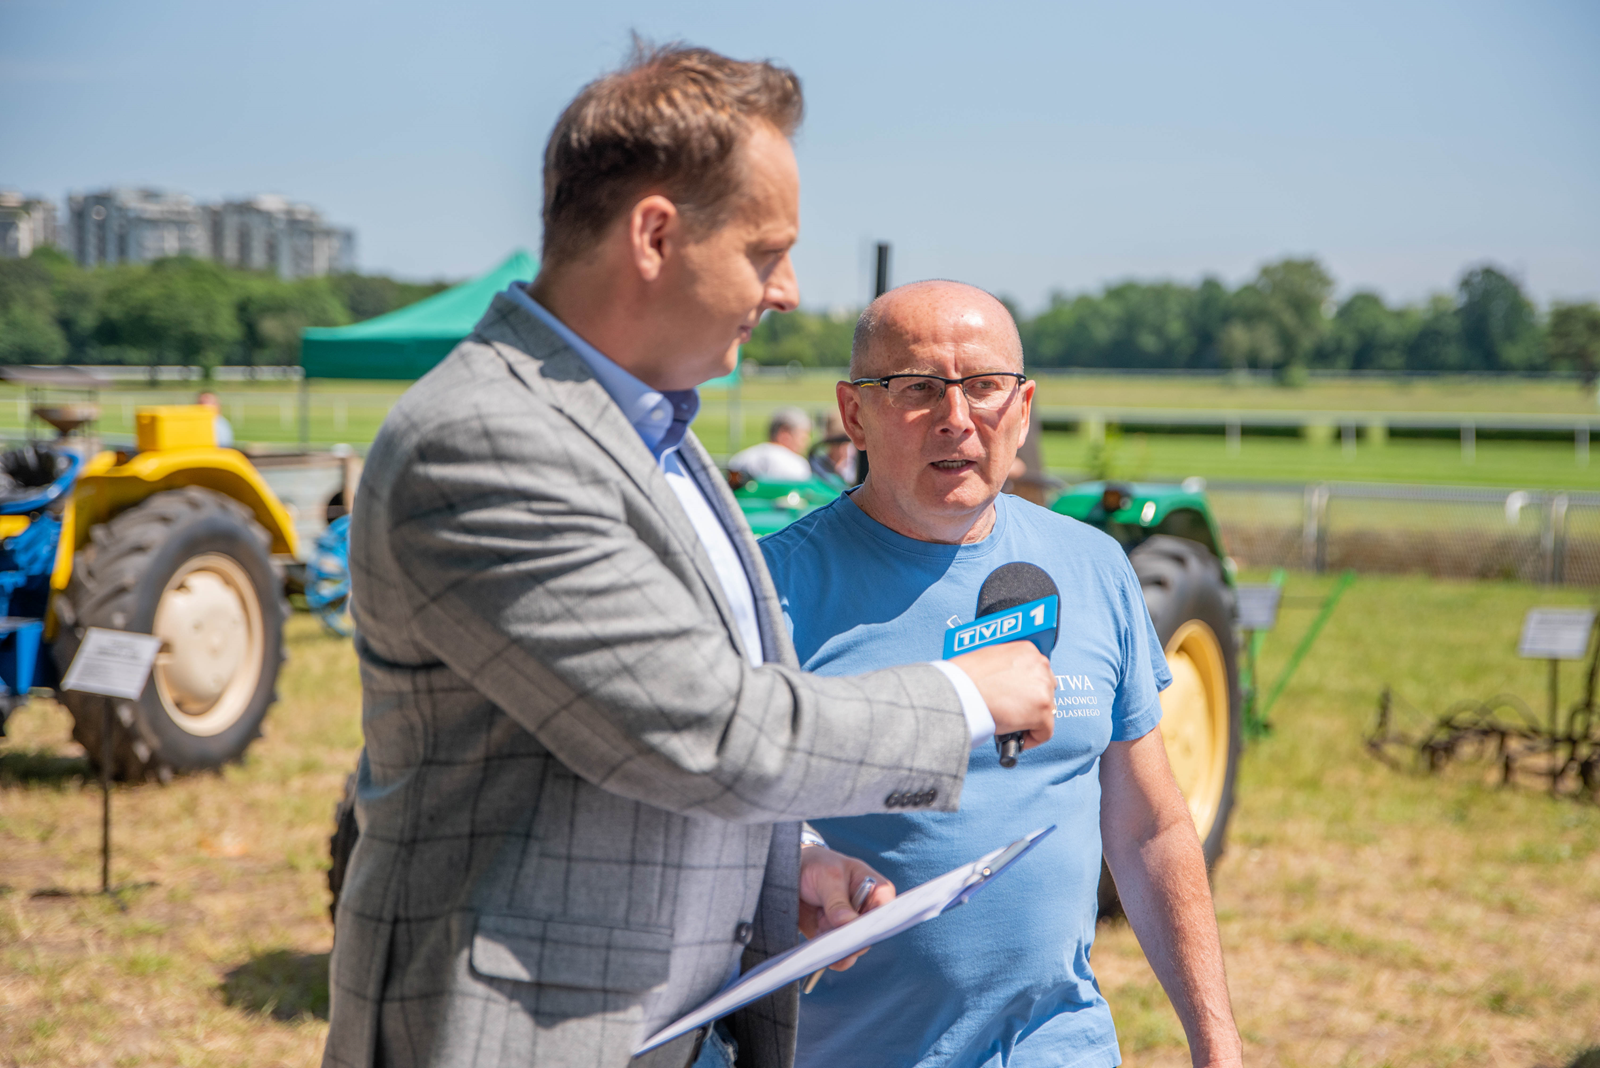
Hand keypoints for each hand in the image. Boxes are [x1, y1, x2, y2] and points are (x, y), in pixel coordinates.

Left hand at [798, 846, 895, 971]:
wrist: (793, 872)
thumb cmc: (818, 865)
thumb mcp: (829, 876)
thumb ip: (838, 901)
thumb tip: (847, 924)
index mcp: (877, 890)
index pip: (885, 913)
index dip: (876, 925)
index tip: (860, 933)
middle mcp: (867, 912)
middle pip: (869, 935)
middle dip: (853, 941)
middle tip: (838, 945)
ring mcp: (850, 927)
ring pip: (853, 949)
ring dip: (838, 950)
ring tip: (824, 946)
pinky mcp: (834, 938)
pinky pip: (837, 955)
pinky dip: (828, 955)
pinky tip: (818, 950)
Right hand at [951, 641, 1054, 749]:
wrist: (959, 691)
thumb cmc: (965, 677)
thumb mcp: (991, 659)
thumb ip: (1008, 668)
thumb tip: (1011, 682)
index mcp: (1027, 650)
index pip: (1038, 672)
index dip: (1028, 689)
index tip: (1020, 698)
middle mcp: (1040, 665)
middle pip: (1045, 691)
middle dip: (1031, 703)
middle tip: (1014, 710)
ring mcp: (1043, 689)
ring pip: (1046, 711)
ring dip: (1030, 719)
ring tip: (1011, 723)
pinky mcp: (1042, 711)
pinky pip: (1045, 732)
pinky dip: (1032, 738)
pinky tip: (1015, 735)